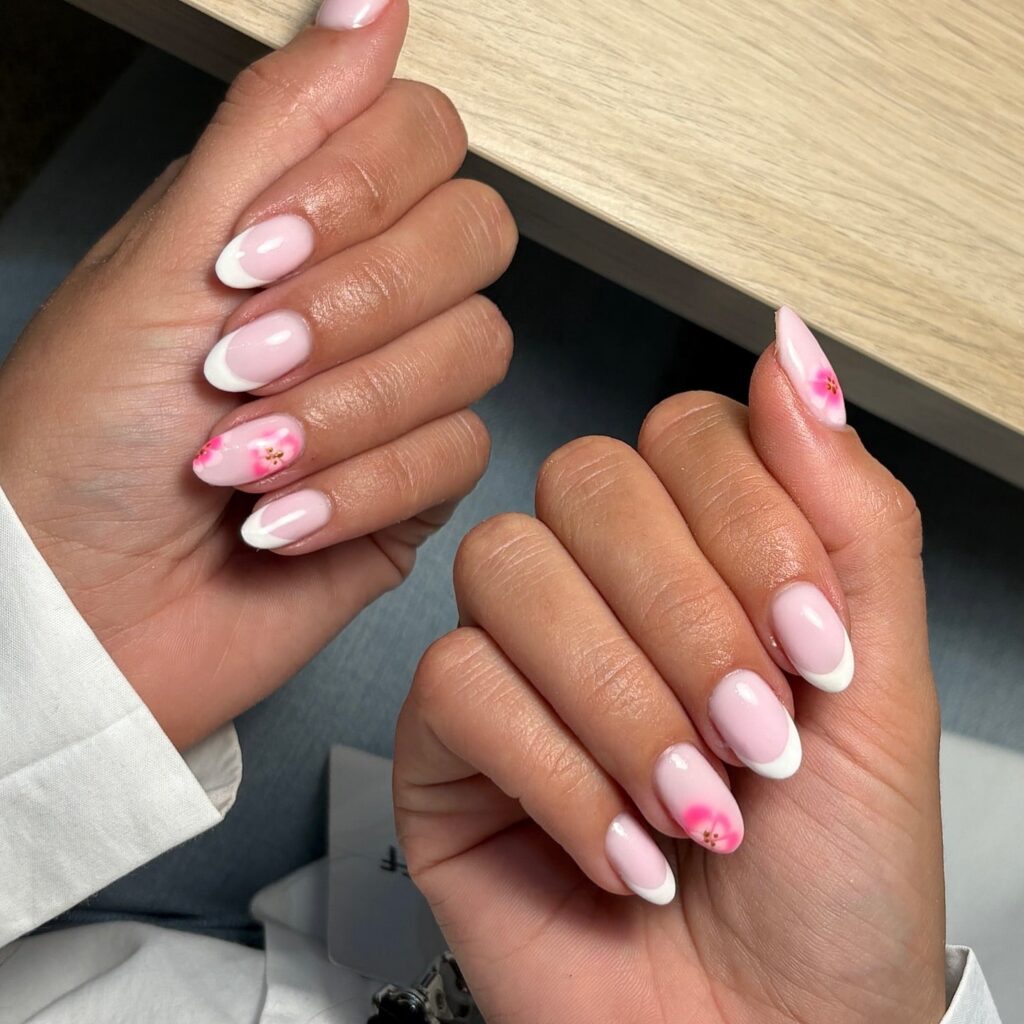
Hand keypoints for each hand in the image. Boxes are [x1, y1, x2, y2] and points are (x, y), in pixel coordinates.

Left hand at [0, 0, 515, 749]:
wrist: (80, 609)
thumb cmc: (83, 440)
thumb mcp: (166, 252)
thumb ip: (280, 121)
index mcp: (301, 219)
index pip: (424, 138)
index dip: (361, 190)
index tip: (252, 253)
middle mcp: (365, 295)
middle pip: (475, 238)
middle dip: (355, 309)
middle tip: (242, 358)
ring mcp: (400, 392)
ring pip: (476, 353)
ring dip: (345, 412)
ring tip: (240, 455)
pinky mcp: (418, 486)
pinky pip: (457, 458)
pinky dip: (357, 489)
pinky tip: (276, 521)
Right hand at [395, 309, 944, 1023]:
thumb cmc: (834, 882)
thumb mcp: (880, 679)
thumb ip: (845, 503)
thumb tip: (791, 340)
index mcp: (698, 555)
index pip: (683, 434)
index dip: (749, 524)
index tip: (814, 646)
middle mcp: (596, 588)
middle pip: (584, 482)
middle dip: (687, 619)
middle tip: (755, 738)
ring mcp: (512, 657)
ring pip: (508, 569)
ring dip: (620, 699)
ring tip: (692, 804)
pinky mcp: (442, 741)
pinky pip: (456, 683)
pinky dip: (561, 774)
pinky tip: (621, 848)